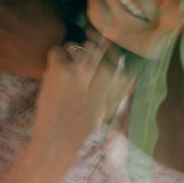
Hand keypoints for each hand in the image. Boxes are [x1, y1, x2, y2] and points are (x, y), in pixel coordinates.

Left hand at [32, 39, 124, 155]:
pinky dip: (56, 57)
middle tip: (80, 60)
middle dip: (88, 49)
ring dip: (70, 55)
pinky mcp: (60, 69)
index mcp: (111, 81)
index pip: (113, 52)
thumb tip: (127, 73)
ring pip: (75, 47)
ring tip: (66, 70)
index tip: (102, 45)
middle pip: (95, 45)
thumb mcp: (108, 107)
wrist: (59, 137)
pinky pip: (56, 51)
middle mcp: (97, 71)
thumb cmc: (82, 126)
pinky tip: (56, 71)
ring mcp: (79, 68)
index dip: (106, 45)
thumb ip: (119, 88)